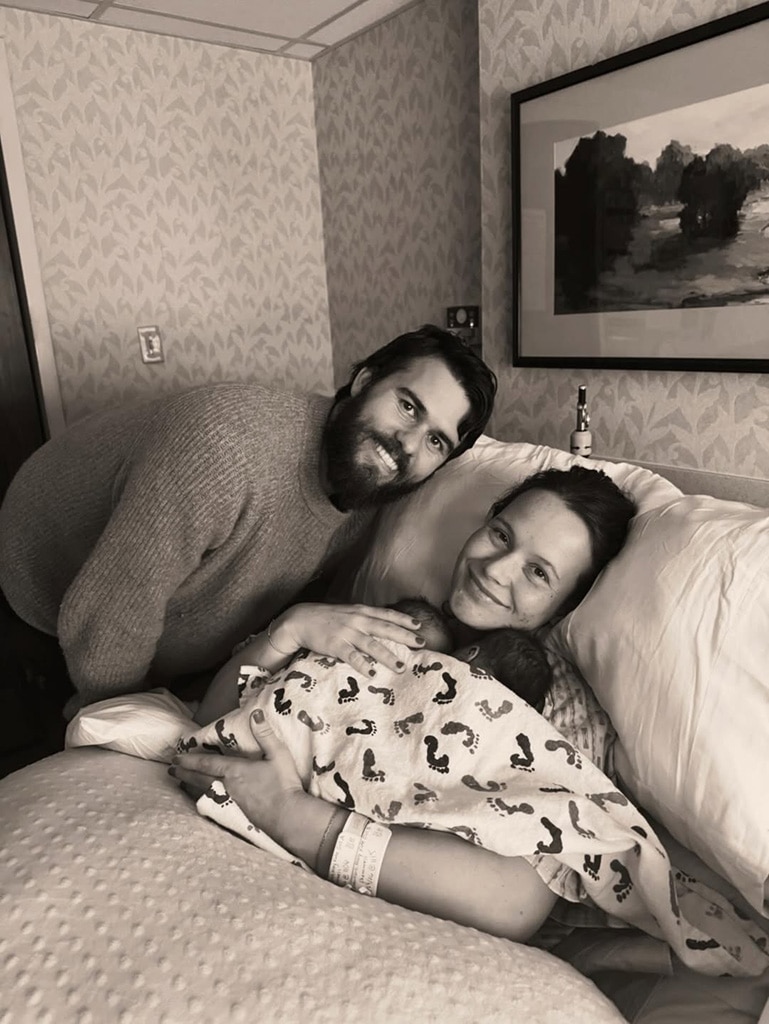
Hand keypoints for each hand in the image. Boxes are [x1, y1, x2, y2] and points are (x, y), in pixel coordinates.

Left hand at [170, 708, 306, 843]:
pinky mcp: (235, 813)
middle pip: (200, 778)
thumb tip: (255, 713)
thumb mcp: (278, 754)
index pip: (206, 764)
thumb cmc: (283, 784)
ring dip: (190, 786)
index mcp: (235, 770)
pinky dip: (201, 798)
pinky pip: (212, 803)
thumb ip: (265, 733)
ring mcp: (230, 802)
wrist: (288, 817)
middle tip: (171, 770)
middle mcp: (227, 786)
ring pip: (204, 792)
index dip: (190, 761)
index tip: (175, 758)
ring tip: (181, 783)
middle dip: (184, 773)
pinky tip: (202, 800)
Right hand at [271, 602, 424, 675]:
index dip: (404, 620)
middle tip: (421, 644)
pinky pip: (352, 656)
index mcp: (361, 611)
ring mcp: (347, 632)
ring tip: (401, 667)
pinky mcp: (335, 645)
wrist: (300, 619)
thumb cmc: (327, 618)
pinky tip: (372, 673)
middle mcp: (357, 620)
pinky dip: (362, 665)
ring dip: (388, 656)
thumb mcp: (348, 613)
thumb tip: (382, 626)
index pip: (387, 615)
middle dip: (405, 636)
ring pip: (372, 645)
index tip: (419, 626)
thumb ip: (364, 618)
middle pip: (386, 629)